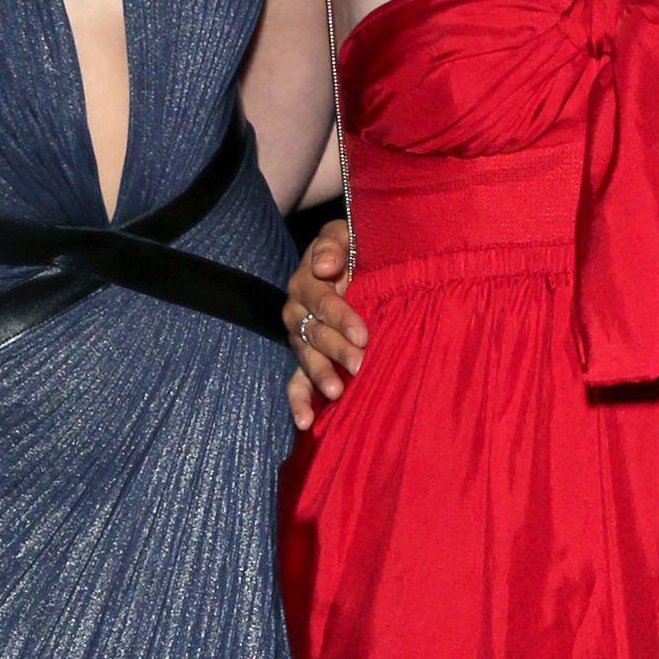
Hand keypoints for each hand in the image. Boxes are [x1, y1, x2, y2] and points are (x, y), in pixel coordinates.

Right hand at [284, 224, 367, 430]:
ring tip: (336, 393)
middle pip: (312, 332)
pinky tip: (305, 422)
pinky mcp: (305, 358)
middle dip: (335, 350)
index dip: (340, 317)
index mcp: (307, 279)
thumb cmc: (356, 248)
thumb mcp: (349, 235)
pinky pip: (294, 381)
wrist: (358, 264)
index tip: (363, 334)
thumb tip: (324, 266)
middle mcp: (298, 309)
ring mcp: (300, 336)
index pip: (320, 300)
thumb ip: (335, 244)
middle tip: (359, 365)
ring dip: (319, 375)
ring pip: (304, 357)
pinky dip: (298, 402)